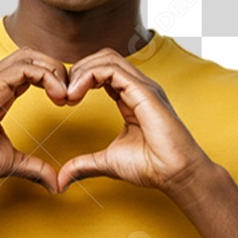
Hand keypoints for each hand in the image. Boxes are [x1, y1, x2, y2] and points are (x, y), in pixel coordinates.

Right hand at [0, 48, 69, 193]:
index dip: (54, 80)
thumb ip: (34, 167)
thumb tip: (56, 183)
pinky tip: (58, 97)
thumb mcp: (10, 161)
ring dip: (55, 71)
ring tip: (66, 96)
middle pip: (33, 56)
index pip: (31, 70)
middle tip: (72, 95)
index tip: (68, 102)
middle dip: (58, 70)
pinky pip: (25, 68)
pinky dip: (47, 77)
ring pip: (31, 56)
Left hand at [55, 49, 212, 195]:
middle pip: (103, 58)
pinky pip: (112, 70)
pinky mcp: (144, 91)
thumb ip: (84, 164)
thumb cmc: (152, 166)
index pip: (102, 71)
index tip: (64, 101)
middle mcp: (138, 87)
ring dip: (81, 71)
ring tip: (68, 95)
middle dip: (77, 71)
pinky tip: (76, 95)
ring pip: (107, 58)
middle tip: (62, 95)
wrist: (175, 174)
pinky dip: (89, 76)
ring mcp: (143, 86)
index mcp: (131, 97)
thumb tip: (62, 179)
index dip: (79, 79)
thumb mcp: (107, 162)